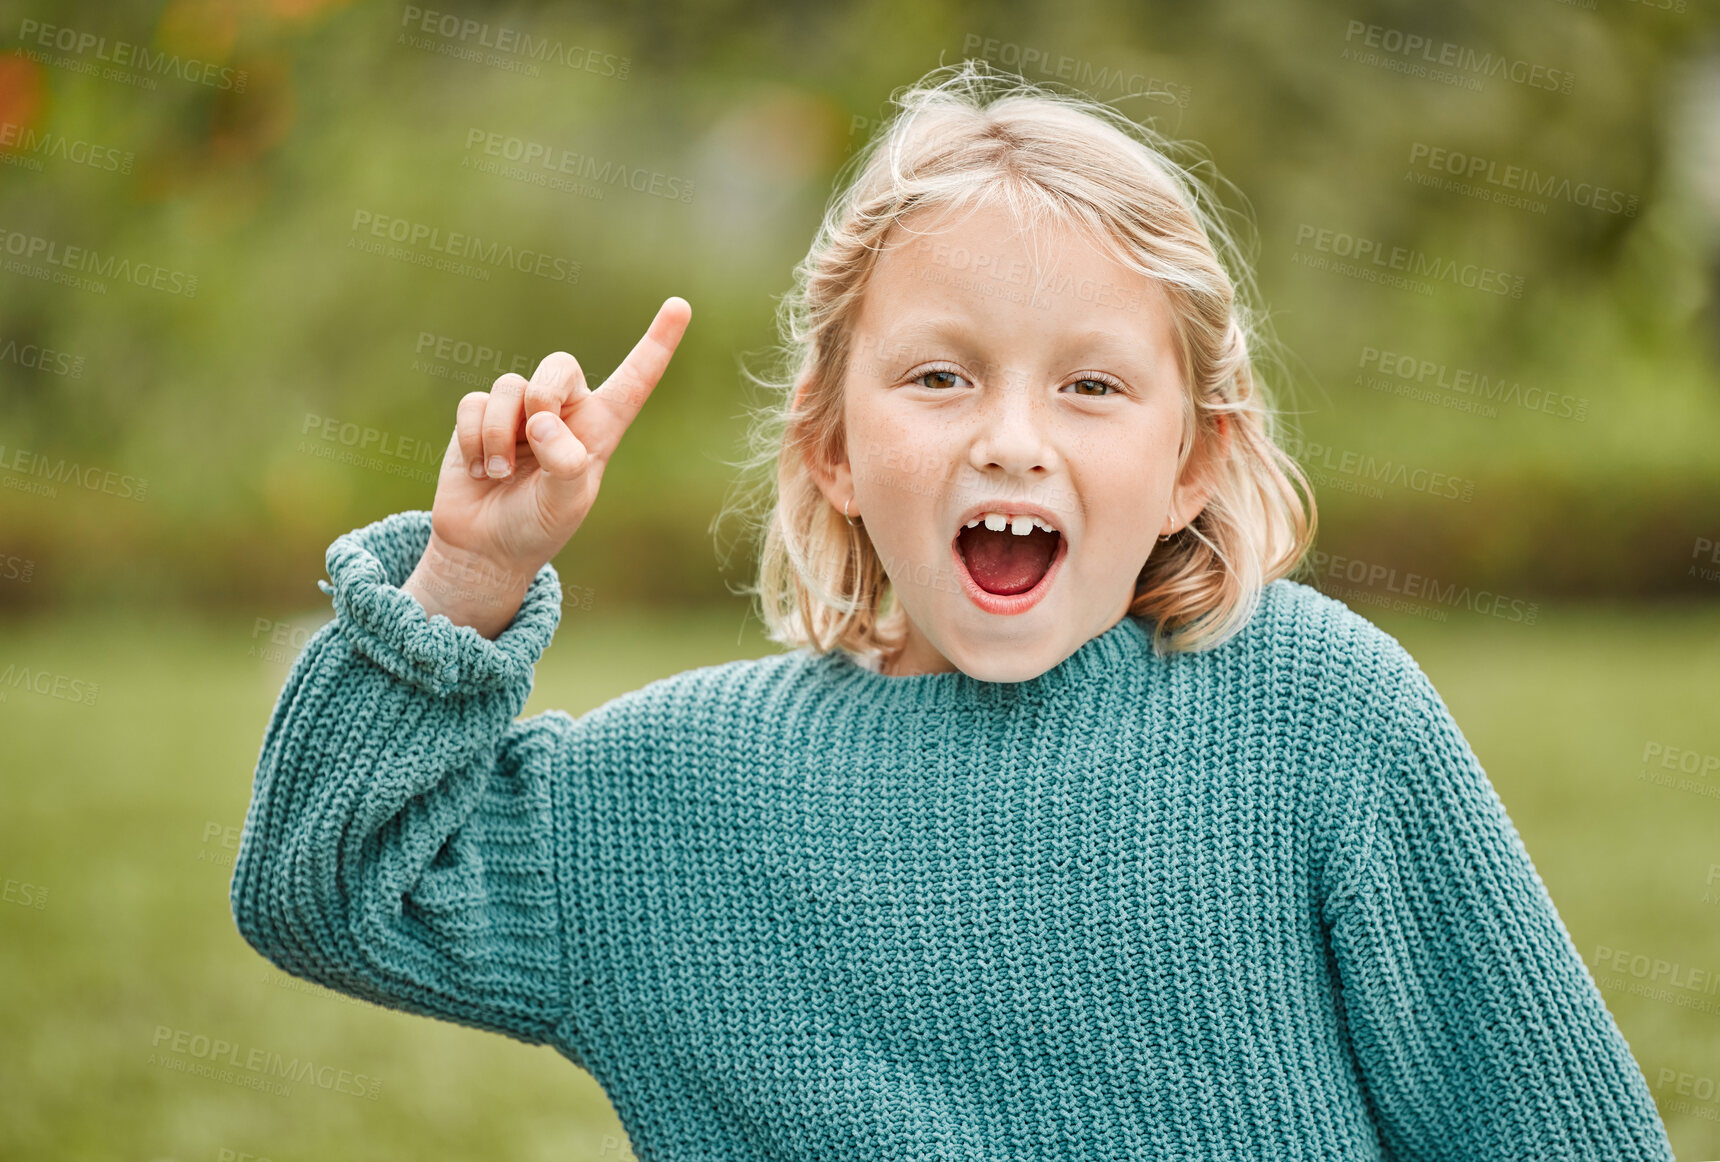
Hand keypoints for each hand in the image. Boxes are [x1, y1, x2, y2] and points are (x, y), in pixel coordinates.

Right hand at [403, 296, 690, 635]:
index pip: (634, 381)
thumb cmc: (535, 527)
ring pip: (509, 387)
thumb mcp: (563, 505)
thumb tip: (543, 423)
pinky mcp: (480, 416)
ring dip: (500, 434)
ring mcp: (520, 411)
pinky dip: (475, 439)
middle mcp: (563, 412)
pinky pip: (474, 404)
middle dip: (544, 394)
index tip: (680, 306)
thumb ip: (564, 465)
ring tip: (500, 473)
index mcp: (600, 429)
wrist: (485, 547)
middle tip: (534, 433)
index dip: (657, 344)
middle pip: (559, 364)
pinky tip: (480, 470)